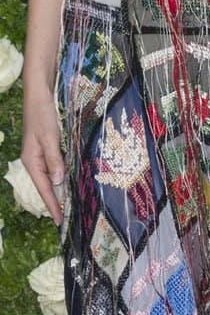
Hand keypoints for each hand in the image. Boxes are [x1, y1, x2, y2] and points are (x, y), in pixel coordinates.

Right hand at [22, 84, 65, 224]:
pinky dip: (64, 174)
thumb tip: (58, 181)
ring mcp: (42, 154)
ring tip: (73, 204)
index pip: (44, 189)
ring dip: (62, 188)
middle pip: (48, 185)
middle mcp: (35, 160)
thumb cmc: (42, 115)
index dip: (52, 205)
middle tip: (70, 217)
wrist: (40, 94)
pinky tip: (73, 180)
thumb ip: (54, 160)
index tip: (60, 220)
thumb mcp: (50, 138)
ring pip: (53, 176)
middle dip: (57, 200)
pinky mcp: (49, 146)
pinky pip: (57, 165)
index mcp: (32, 161)